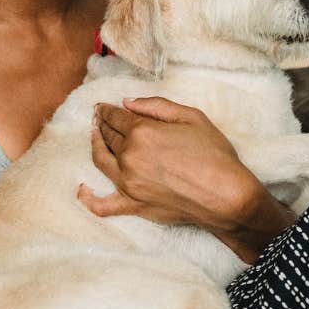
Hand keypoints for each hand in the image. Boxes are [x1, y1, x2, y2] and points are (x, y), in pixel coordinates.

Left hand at [76, 96, 259, 232]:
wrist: (226, 196)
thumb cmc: (214, 155)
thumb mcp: (191, 117)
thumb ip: (156, 106)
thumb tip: (127, 102)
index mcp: (142, 131)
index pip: (116, 117)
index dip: (106, 110)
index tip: (102, 107)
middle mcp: (129, 156)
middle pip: (108, 136)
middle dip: (101, 124)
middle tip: (98, 118)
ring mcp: (128, 183)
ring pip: (101, 161)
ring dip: (95, 145)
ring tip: (95, 137)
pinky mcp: (133, 206)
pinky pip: (102, 205)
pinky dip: (88, 198)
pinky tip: (82, 189)